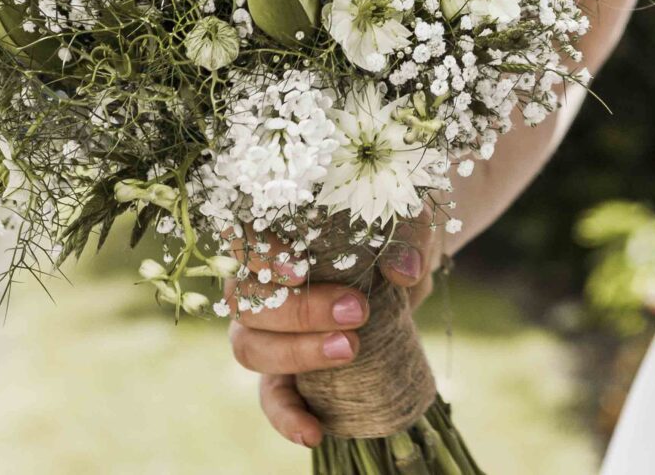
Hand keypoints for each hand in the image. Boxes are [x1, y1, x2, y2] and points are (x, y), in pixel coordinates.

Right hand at [229, 218, 450, 448]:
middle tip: (356, 312)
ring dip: (295, 355)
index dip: (264, 257)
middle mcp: (258, 280)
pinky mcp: (282, 370)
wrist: (405, 263)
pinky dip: (287, 417)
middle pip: (247, 299)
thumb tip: (404, 270)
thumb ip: (405, 235)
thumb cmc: (395, 232)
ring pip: (250, 347)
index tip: (302, 270)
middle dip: (299, 312)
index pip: (246, 239)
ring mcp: (264, 329)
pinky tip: (314, 431)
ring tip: (349, 350)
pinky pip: (271, 397)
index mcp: (277, 232)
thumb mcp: (408, 223)